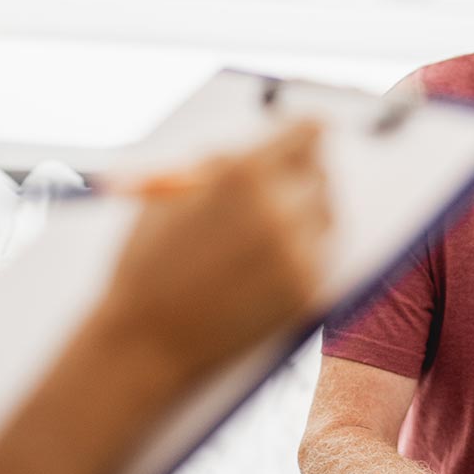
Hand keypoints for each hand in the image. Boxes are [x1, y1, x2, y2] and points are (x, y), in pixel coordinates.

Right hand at [98, 120, 331, 390]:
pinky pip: (323, 257)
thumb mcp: (172, 191)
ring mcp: (300, 255)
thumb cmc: (146, 264)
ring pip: (328, 215)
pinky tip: (269, 261)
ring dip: (307, 214)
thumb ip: (221, 161)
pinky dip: (305, 252)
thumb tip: (264, 142)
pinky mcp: (308, 294)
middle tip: (283, 184)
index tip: (304, 136)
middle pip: (321, 173)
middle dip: (301, 175)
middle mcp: (281, 210)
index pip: (307, 131)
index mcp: (245, 174)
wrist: (145, 342)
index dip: (302, 132)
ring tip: (268, 228)